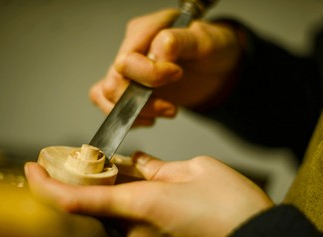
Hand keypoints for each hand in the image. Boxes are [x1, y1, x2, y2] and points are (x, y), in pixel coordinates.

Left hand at [25, 152, 272, 236]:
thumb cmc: (232, 206)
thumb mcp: (195, 169)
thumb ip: (157, 167)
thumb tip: (137, 163)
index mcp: (140, 205)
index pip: (75, 199)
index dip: (47, 185)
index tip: (34, 170)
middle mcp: (134, 232)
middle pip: (97, 202)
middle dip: (98, 179)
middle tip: (114, 160)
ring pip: (115, 213)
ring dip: (119, 191)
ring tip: (144, 176)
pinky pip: (131, 225)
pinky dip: (132, 206)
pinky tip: (155, 195)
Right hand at [89, 9, 242, 125]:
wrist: (217, 66)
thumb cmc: (212, 49)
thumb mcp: (205, 41)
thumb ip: (179, 41)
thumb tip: (157, 54)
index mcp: (145, 31)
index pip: (128, 60)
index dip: (149, 75)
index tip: (177, 75)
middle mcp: (131, 49)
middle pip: (114, 83)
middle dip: (143, 102)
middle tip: (172, 109)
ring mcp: (129, 70)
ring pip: (106, 96)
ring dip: (136, 113)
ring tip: (165, 112)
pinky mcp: (130, 88)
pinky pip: (109, 104)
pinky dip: (129, 118)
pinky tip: (150, 118)